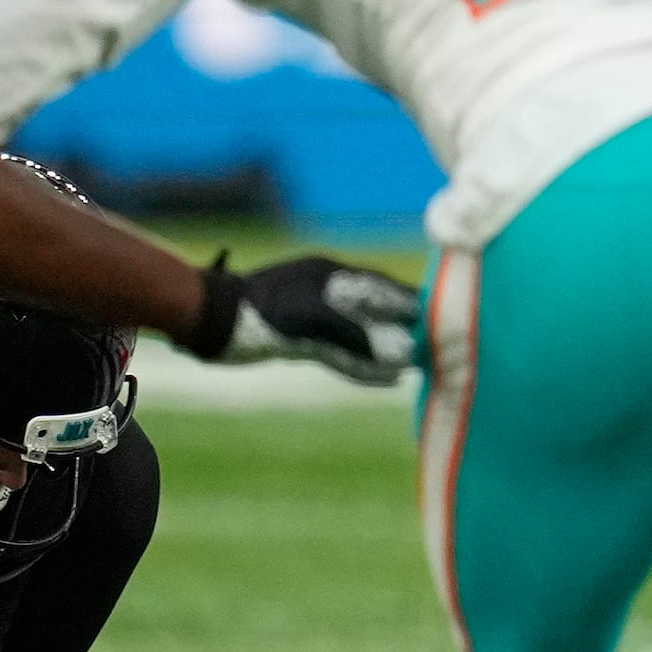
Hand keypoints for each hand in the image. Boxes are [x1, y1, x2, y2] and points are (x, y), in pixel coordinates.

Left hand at [189, 250, 420, 381]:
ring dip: (386, 351)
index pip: (382, 288)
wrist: (212, 321)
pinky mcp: (299, 339)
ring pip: (359, 333)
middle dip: (403, 329)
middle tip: (434, 346)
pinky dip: (363, 365)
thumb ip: (354, 335)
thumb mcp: (311, 321)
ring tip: (415, 367)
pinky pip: (341, 352)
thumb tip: (392, 354)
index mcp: (330, 274)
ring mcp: (312, 315)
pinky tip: (384, 377)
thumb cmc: (258, 312)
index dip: (409, 303)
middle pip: (374, 311)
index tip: (439, 314)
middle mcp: (325, 292)